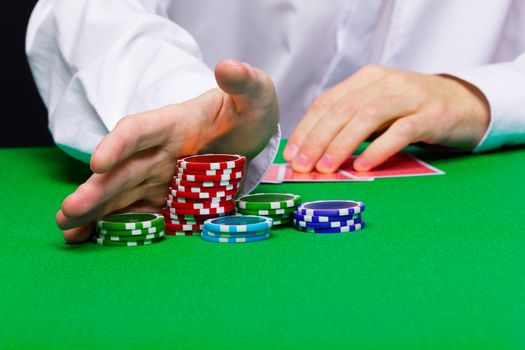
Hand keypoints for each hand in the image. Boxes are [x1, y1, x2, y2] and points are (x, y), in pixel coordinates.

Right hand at [56, 60, 278, 242]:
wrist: (250, 138)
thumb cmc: (248, 113)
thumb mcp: (255, 96)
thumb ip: (245, 84)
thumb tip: (229, 68)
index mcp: (174, 123)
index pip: (139, 130)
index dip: (118, 145)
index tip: (98, 162)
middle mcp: (159, 151)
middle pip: (122, 169)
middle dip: (96, 190)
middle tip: (68, 210)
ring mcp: (160, 178)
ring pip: (122, 193)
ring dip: (95, 211)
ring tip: (67, 228)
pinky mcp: (168, 199)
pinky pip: (139, 212)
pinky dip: (116, 225)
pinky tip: (90, 237)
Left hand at [283, 65, 489, 172]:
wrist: (464, 103)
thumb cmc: (411, 111)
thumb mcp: (377, 109)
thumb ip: (350, 122)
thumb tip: (313, 151)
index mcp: (366, 79)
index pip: (327, 102)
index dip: (307, 128)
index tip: (291, 153)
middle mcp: (385, 82)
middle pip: (343, 109)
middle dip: (317, 139)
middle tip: (302, 165)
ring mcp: (410, 96)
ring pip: (367, 117)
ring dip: (342, 144)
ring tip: (326, 168)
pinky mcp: (432, 114)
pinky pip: (401, 131)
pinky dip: (379, 149)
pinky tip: (363, 166)